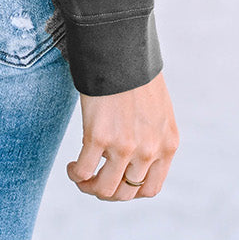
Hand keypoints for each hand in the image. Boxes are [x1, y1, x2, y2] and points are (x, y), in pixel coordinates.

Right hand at [66, 69, 178, 199]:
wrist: (121, 47)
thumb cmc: (136, 71)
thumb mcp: (158, 109)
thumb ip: (152, 134)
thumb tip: (134, 153)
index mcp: (167, 144)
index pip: (149, 188)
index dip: (129, 191)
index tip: (115, 180)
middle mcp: (149, 151)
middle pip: (125, 192)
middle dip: (106, 190)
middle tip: (93, 180)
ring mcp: (124, 146)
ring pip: (105, 189)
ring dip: (89, 187)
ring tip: (79, 176)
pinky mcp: (99, 136)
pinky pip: (83, 171)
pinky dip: (75, 174)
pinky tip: (71, 167)